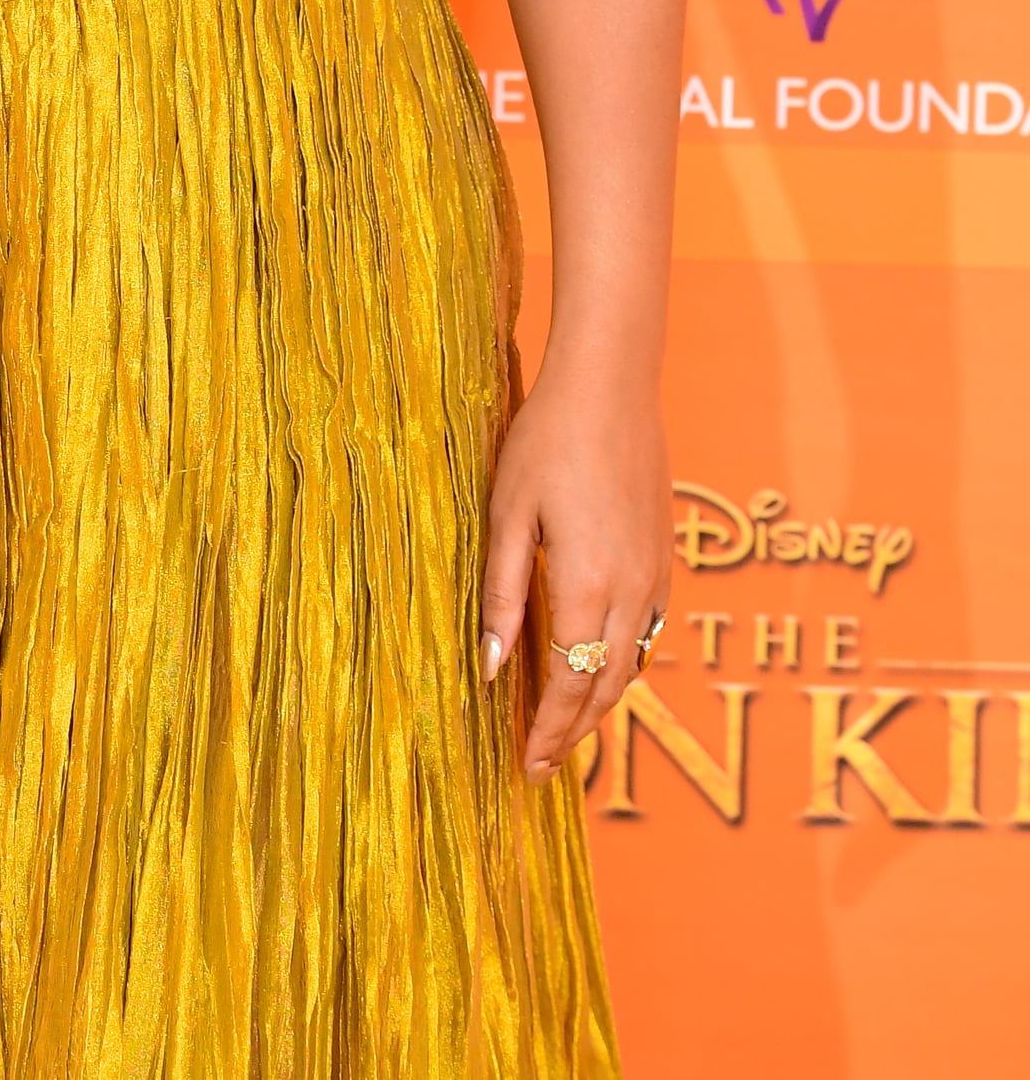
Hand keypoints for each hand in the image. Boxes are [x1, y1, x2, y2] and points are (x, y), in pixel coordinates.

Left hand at [479, 355, 671, 783]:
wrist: (611, 384)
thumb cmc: (547, 440)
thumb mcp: (507, 515)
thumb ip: (502, 594)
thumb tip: (488, 668)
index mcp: (586, 586)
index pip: (567, 686)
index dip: (547, 733)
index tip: (526, 768)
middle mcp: (631, 593)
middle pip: (606, 690)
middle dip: (573, 734)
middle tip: (541, 767)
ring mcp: (655, 576)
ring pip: (632, 667)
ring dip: (600, 705)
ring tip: (564, 729)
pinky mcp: (664, 558)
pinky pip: (646, 634)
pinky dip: (622, 667)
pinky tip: (598, 669)